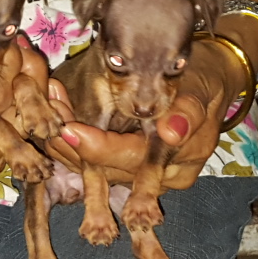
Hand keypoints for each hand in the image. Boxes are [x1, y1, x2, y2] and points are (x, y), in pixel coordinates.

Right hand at [0, 36, 58, 185]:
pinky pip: (20, 131)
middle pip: (16, 120)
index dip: (9, 82)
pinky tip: (15, 79)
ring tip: (20, 56)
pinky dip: (25, 105)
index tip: (17, 48)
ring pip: (24, 124)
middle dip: (23, 81)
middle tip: (22, 44)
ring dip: (28, 92)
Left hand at [46, 38, 249, 189]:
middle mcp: (158, 178)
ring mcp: (140, 175)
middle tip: (49, 114)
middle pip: (108, 170)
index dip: (101, 149)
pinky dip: (72, 139)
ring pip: (95, 168)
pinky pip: (93, 160)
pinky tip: (56, 113)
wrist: (209, 83)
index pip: (134, 162)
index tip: (71, 129)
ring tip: (48, 107)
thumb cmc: (205, 80)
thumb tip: (172, 131)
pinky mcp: (125, 166)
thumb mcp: (202, 88)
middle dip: (74, 144)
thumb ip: (188, 110)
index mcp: (179, 164)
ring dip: (66, 141)